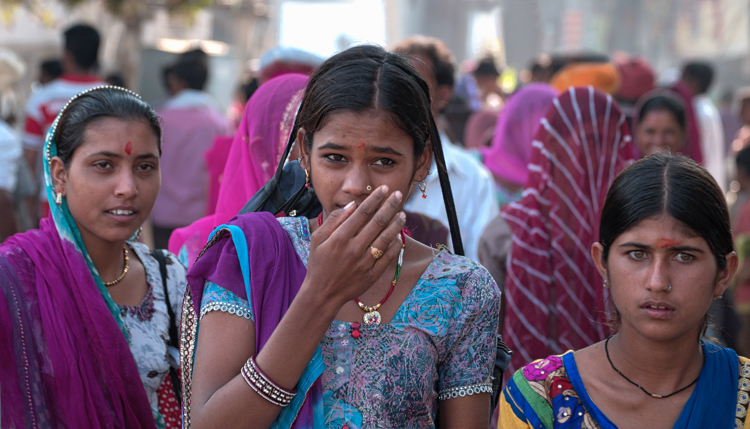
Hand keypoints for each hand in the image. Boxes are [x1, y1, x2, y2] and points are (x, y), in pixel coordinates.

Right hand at [305, 185, 405, 306]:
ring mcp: (365, 262)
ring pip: (386, 238)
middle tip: (397, 195)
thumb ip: (334, 220)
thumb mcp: (318, 239)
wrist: (322, 294)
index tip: (383, 189)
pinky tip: (398, 235)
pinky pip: (389, 256)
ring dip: (396, 224)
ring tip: (402, 213)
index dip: (375, 199)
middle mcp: (354, 248)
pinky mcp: (372, 274)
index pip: (362, 212)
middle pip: (377, 222)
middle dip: (390, 206)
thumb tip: (352, 205)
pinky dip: (395, 244)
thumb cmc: (319, 263)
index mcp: (340, 238)